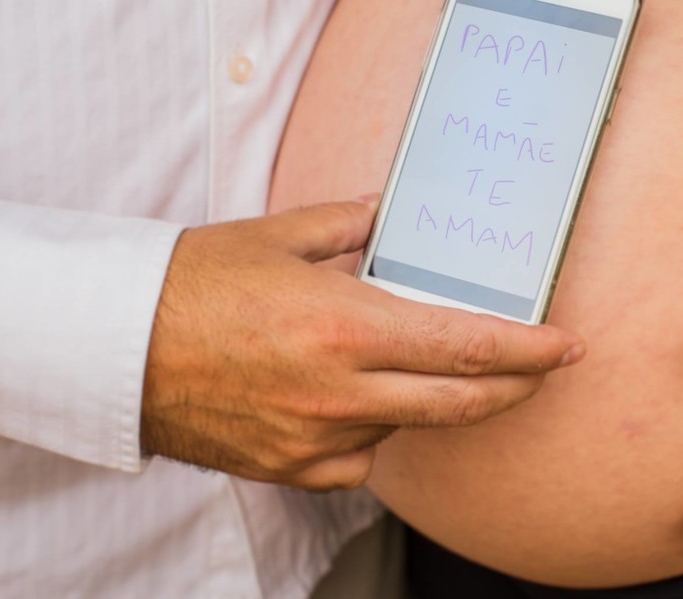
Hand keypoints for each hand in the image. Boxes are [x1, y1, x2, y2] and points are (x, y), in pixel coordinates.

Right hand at [141, 198, 584, 490]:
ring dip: (441, 403)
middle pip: (462, 401)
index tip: (567, 347)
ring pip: (412, 428)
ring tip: (441, 371)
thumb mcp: (278, 236)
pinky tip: (365, 403)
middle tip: (543, 369)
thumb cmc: (193, 282)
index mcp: (348, 325)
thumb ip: (347, 224)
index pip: (467, 345)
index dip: (529, 351)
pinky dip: (377, 431)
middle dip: (516, 387)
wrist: (115, 346)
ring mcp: (316, 437)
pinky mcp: (290, 468)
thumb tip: (385, 214)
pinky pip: (361, 458)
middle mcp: (341, 389)